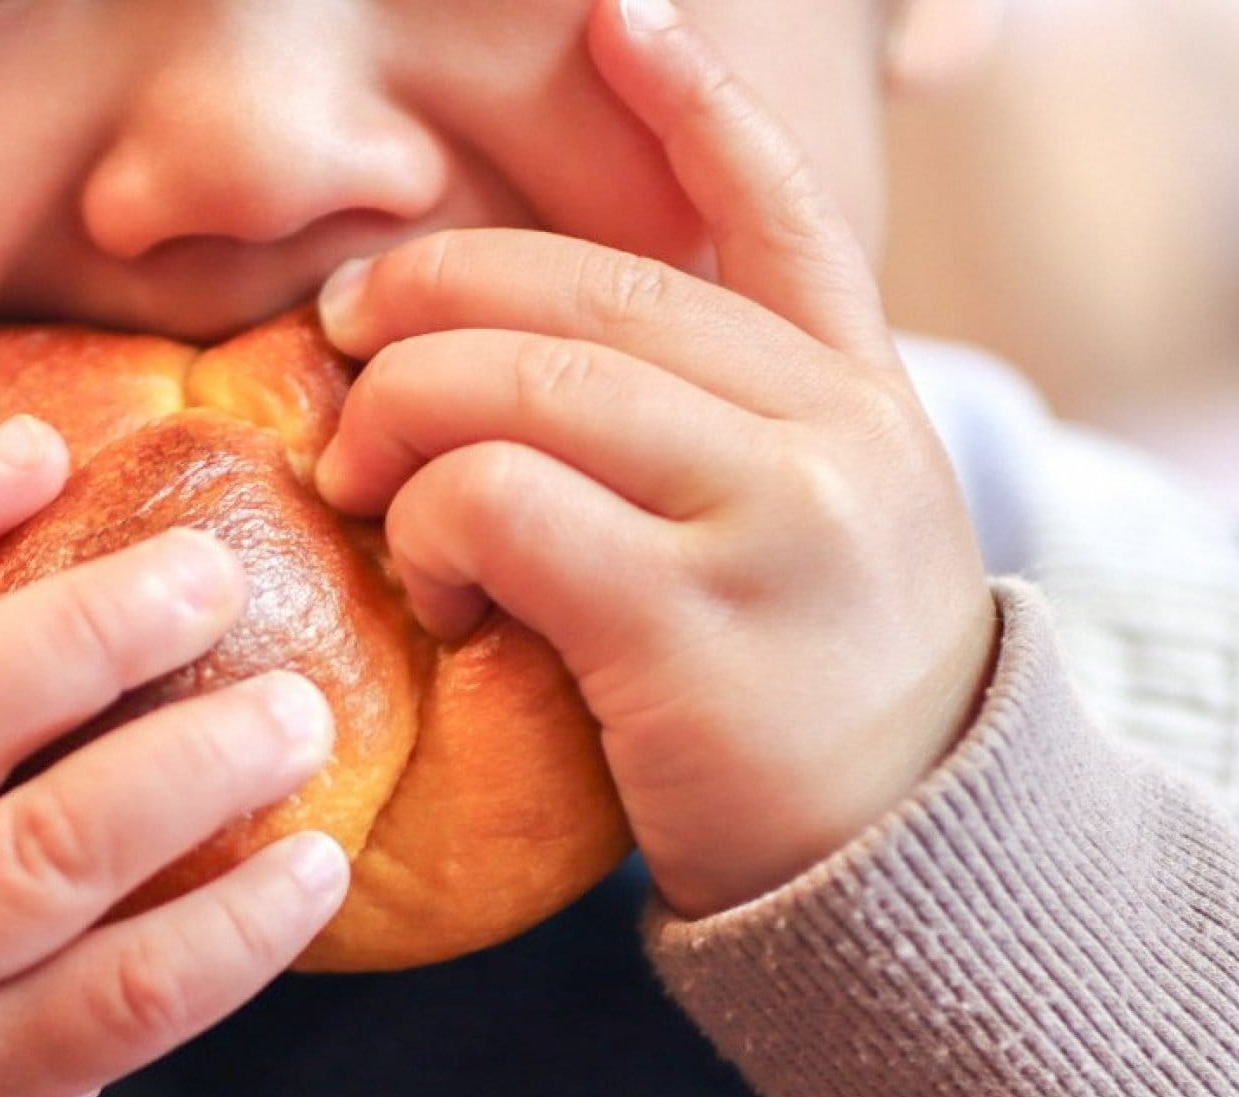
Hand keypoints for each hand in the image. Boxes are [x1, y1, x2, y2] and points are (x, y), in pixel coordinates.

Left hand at [311, 0, 997, 918]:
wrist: (893, 870)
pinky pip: (493, 501)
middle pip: (584, 294)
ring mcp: (772, 516)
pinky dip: (422, 526)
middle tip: (344, 346)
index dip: (695, 104)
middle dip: (428, 301)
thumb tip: (518, 361)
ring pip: (520, 383)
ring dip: (402, 423)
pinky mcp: (687, 618)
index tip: (618, 18)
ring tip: (370, 494)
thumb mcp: (817, 533)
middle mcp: (831, 430)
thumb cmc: (808, 701)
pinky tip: (427, 587)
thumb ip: (723, 430)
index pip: (776, 214)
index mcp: (859, 394)